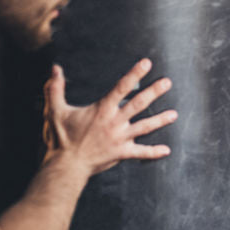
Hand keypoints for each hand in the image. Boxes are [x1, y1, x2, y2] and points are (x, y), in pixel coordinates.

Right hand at [42, 59, 175, 174]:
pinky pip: (141, 153)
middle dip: (154, 92)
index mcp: (102, 110)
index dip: (135, 74)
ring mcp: (120, 138)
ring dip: (160, 120)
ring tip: (174, 114)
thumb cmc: (61, 138)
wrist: (66, 166)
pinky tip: (166, 150)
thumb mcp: (54, 111)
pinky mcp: (121, 153)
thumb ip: (55, 89)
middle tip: (167, 82)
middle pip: (139, 104)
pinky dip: (153, 152)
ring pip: (145, 127)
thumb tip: (55, 69)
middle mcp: (114, 122)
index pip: (121, 87)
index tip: (146, 63)